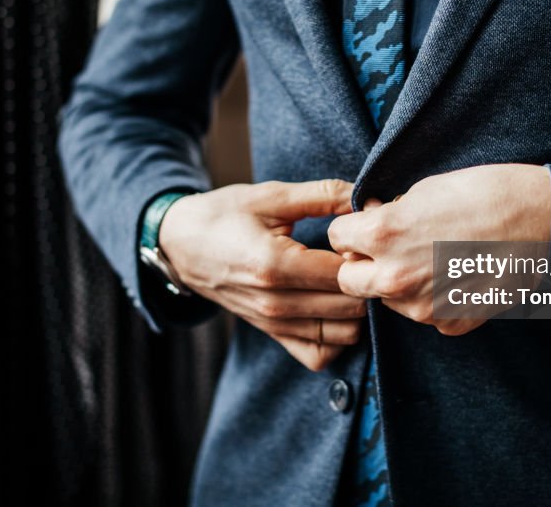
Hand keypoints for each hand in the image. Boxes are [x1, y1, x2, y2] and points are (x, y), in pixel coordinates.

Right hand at [159, 179, 365, 370]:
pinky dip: (338, 337)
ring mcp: (274, 324)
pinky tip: (336, 306)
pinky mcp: (273, 335)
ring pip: (344, 334)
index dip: (365, 255)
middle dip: (368, 282)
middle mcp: (276, 303)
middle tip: (366, 258)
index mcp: (275, 265)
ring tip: (353, 280)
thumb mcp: (272, 196)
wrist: (181, 245)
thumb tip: (370, 200)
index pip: (345, 273)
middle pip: (351, 307)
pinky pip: (321, 354)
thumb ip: (324, 195)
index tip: (365, 238)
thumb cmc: (225, 215)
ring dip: (359, 310)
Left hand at [328, 164, 550, 335]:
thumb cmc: (484, 192)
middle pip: (348, 281)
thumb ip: (388, 214)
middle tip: (386, 249)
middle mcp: (395, 277)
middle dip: (361, 265)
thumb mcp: (423, 190)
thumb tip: (372, 222)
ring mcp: (423, 307)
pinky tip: (457, 275)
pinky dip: (434, 299)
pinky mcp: (451, 322)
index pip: (336, 239)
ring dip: (397, 284)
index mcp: (382, 235)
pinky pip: (426, 314)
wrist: (543, 218)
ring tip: (433, 258)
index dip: (351, 229)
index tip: (366, 225)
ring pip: (387, 301)